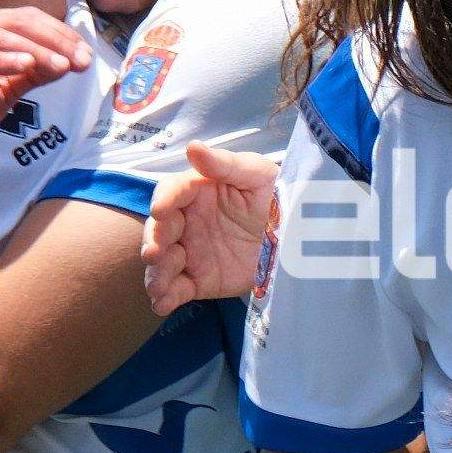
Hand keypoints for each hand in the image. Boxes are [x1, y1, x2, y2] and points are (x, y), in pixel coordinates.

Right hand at [0, 8, 91, 147]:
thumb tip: (69, 61)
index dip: (59, 33)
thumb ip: (35, 72)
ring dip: (35, 50)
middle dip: (54, 41)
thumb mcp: (9, 87)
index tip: (86, 54)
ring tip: (62, 66)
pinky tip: (26, 65)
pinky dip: (2, 60)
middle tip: (81, 61)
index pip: (26, 18)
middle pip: (16, 22)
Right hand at [143, 142, 280, 313]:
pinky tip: (163, 304)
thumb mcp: (258, 175)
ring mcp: (191, 252)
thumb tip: (193, 147)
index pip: (173, 192)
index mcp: (198, 192)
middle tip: (155, 253)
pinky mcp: (200, 279)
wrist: (298, 238)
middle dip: (154, 241)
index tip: (160, 209)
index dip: (164, 199)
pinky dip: (166, 298)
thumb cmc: (276, 197)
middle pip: (160, 229)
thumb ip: (225, 164)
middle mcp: (188, 222)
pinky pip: (178, 289)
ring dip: (156, 273)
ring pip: (164, 262)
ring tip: (157, 286)